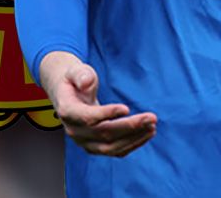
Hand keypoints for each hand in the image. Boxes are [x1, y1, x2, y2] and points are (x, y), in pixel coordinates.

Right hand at [39, 51, 156, 156]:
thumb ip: (81, 74)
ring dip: (134, 138)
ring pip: (111, 147)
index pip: (87, 117)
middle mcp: (74, 131)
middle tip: (151, 117)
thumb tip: (86, 82)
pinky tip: (147, 134)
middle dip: (129, 126)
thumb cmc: (75, 79)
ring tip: (152, 126)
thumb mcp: (75, 70)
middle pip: (104, 134)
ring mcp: (84, 142)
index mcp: (68, 111)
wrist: (69, 93)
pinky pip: (115, 151)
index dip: (106, 114)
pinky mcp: (95, 146)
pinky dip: (132, 144)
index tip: (127, 108)